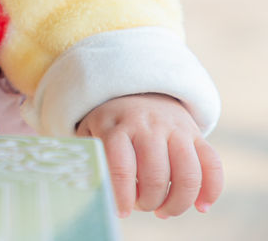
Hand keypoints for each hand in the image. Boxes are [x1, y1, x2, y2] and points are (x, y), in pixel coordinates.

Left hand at [77, 93, 222, 218]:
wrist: (138, 90)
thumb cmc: (110, 123)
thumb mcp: (92, 132)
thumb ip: (92, 158)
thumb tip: (95, 192)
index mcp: (117, 127)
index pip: (121, 166)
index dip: (122, 196)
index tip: (121, 212)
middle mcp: (148, 126)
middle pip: (156, 175)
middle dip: (150, 202)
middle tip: (142, 207)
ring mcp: (175, 129)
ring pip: (188, 173)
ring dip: (179, 202)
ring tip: (165, 212)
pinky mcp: (196, 134)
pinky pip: (212, 164)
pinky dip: (211, 190)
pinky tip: (202, 207)